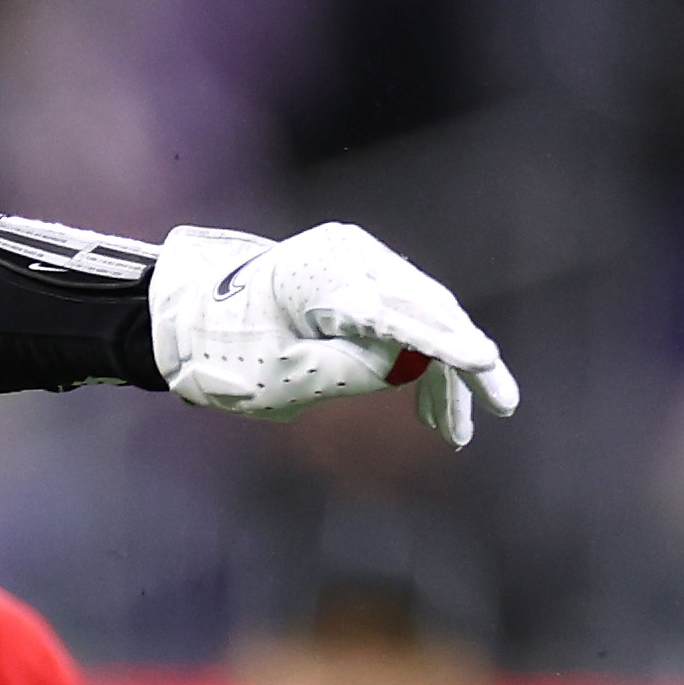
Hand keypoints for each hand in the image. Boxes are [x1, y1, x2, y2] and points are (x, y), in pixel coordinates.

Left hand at [150, 223, 520, 447]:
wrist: (191, 318)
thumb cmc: (228, 355)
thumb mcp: (288, 380)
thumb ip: (356, 370)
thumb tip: (413, 362)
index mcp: (325, 282)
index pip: (400, 315)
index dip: (447, 345)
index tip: (485, 365)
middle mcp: (349, 256)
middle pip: (426, 309)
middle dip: (459, 365)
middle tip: (491, 415)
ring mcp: (356, 256)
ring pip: (423, 310)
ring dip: (442, 367)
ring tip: (453, 428)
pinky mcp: (357, 267)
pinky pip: (403, 307)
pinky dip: (418, 348)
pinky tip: (427, 399)